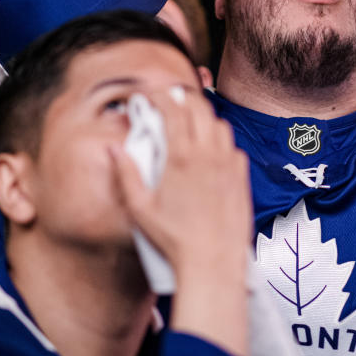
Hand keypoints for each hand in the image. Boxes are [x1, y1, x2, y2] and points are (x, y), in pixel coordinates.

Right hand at [108, 89, 251, 279]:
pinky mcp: (242, 176)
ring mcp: (228, 164)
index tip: (151, 94)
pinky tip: (210, 152)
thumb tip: (113, 149)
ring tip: (190, 124)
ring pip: (220, 124)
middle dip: (184, 97)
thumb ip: (126, 174)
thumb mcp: (140, 209)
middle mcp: (208, 154)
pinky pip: (233, 147)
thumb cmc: (174, 240)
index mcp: (181, 158)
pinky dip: (220, 141)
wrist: (213, 262)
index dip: (161, 95)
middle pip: (200, 107)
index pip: (173, 110)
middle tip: (171, 100)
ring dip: (204, 117)